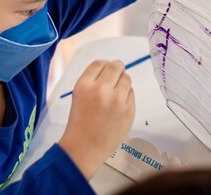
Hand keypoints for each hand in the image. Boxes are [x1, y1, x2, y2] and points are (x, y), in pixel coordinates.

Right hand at [58, 60, 134, 179]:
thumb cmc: (81, 121)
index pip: (100, 63)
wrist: (85, 147)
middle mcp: (101, 90)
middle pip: (116, 66)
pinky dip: (126, 95)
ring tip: (115, 93)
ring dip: (122, 82)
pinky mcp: (129, 110)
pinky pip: (131, 93)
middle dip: (117, 68)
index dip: (104, 65)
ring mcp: (117, 100)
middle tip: (116, 74)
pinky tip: (117, 105)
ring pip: (126, 78)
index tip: (105, 70)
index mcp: (84, 85)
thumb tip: (111, 68)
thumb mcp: (78, 95)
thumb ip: (92, 80)